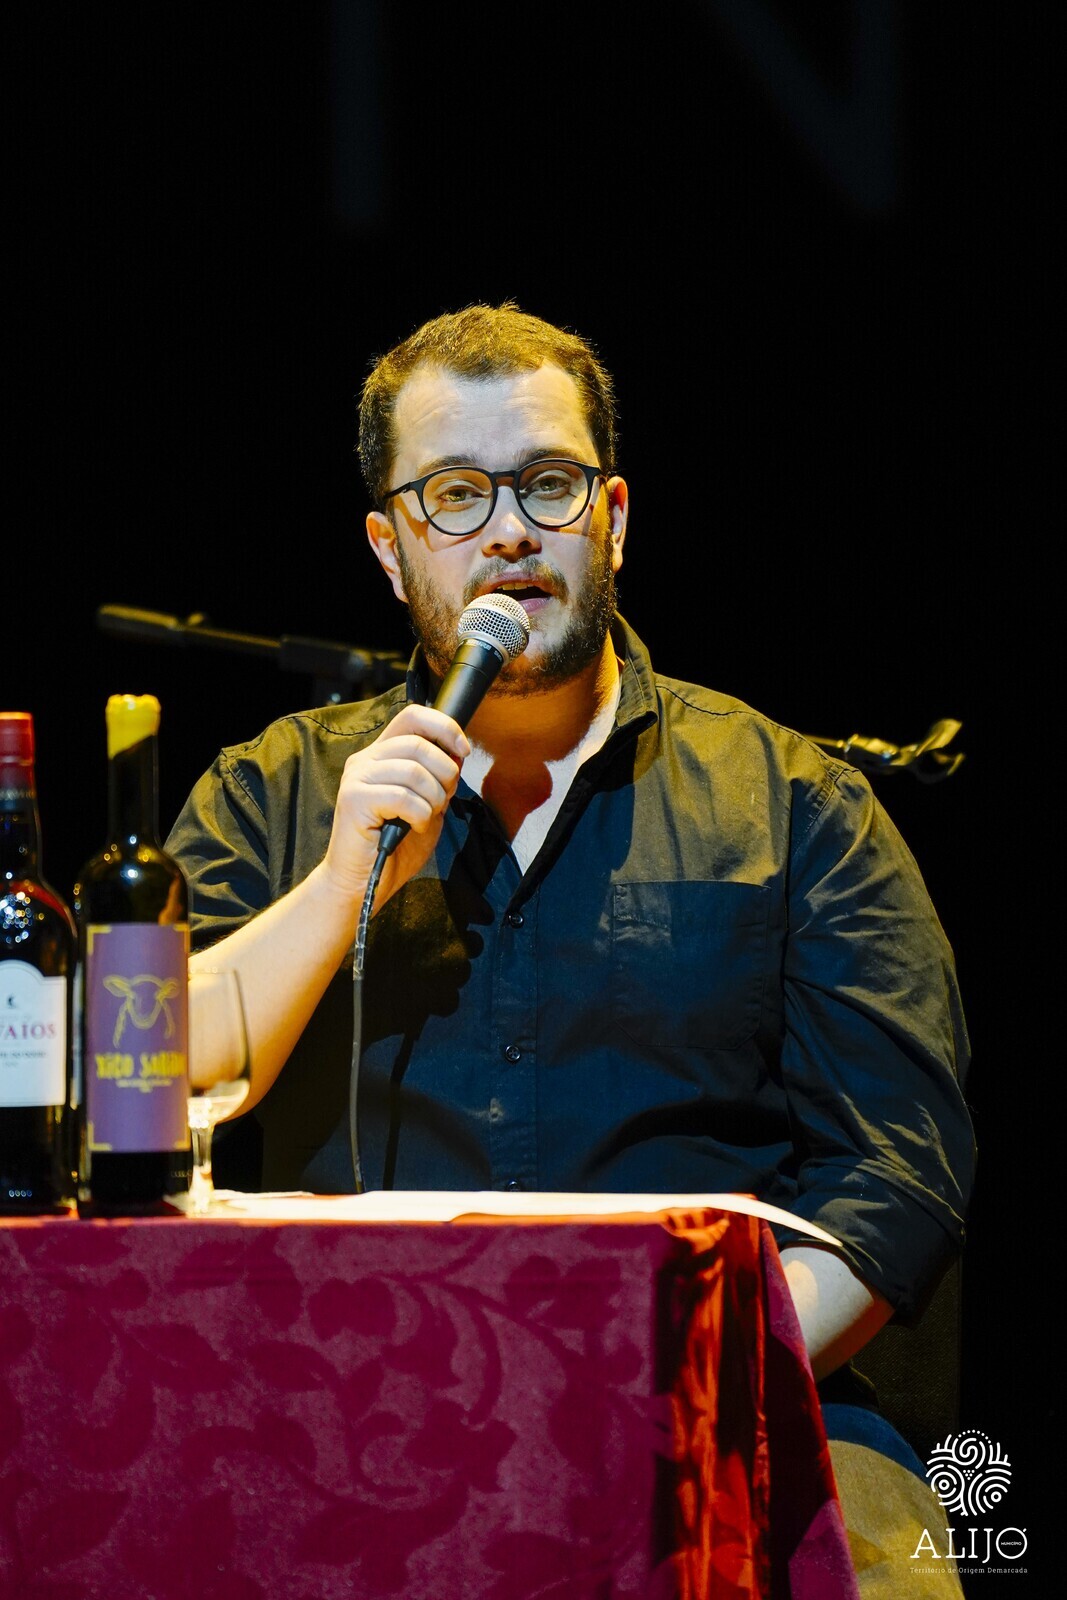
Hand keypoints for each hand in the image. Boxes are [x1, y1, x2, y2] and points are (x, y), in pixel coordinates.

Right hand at [323, 704, 469, 906]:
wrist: (362, 883)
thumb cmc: (394, 846)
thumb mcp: (428, 804)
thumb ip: (439, 778)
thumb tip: (458, 752)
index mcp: (382, 755)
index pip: (413, 717)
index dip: (444, 727)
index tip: (463, 751)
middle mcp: (365, 760)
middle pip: (419, 744)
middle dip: (444, 774)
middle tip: (441, 802)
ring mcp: (356, 778)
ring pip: (414, 771)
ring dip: (433, 799)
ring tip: (424, 817)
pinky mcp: (353, 799)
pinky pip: (404, 797)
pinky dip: (420, 815)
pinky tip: (413, 826)